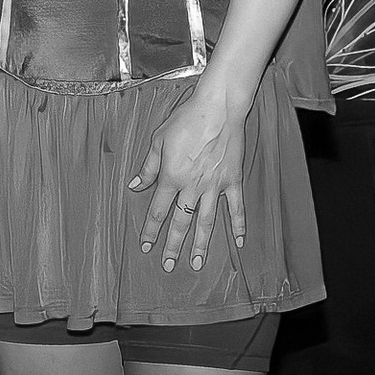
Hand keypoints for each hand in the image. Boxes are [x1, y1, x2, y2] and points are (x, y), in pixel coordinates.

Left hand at [130, 84, 250, 273]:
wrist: (218, 109)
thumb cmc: (186, 120)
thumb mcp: (158, 140)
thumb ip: (148, 167)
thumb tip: (135, 185)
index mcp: (172, 177)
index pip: (158, 211)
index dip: (151, 230)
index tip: (146, 246)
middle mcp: (192, 186)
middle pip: (181, 222)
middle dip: (173, 246)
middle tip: (168, 266)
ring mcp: (214, 186)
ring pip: (206, 221)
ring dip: (200, 244)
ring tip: (196, 264)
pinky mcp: (232, 180)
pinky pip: (235, 207)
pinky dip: (238, 225)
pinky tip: (239, 242)